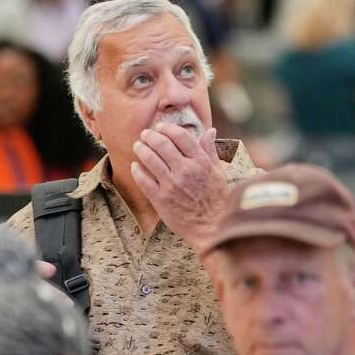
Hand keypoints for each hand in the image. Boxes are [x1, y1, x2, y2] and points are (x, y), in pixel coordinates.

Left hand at [131, 125, 227, 251]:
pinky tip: (135, 166)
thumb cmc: (217, 200)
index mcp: (200, 162)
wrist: (211, 227)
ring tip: (138, 146)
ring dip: (141, 149)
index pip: (180, 136)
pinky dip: (137, 170)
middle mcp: (185, 170)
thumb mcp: (218, 172)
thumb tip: (209, 131)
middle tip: (145, 134)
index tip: (160, 127)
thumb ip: (210, 151)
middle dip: (149, 136)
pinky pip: (143, 180)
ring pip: (150, 159)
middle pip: (161, 144)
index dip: (167, 128)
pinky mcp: (161, 199)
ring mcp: (171, 184)